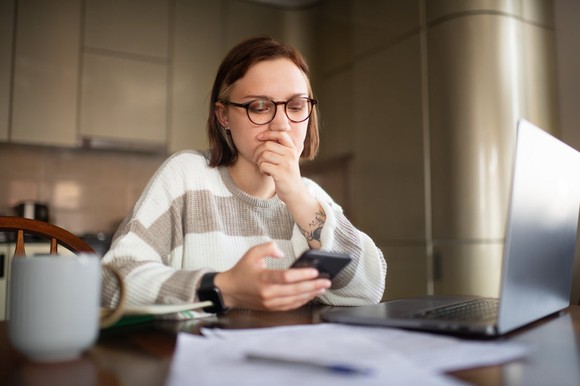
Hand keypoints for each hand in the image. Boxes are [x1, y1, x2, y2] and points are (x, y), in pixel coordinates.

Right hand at [214, 241, 331, 310]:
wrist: (229, 291)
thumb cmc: (242, 271)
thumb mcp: (251, 253)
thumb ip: (267, 248)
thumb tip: (281, 252)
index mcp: (262, 278)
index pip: (285, 277)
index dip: (301, 275)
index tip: (315, 272)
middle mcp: (267, 293)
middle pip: (294, 290)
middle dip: (313, 286)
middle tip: (326, 281)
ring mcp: (269, 302)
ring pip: (294, 300)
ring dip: (310, 294)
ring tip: (322, 288)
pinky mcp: (271, 308)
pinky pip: (290, 305)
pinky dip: (302, 301)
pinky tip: (310, 295)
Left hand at [253, 131, 304, 204]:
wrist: (295, 193)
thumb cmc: (287, 175)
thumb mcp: (288, 159)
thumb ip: (280, 149)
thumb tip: (263, 138)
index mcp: (292, 149)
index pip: (280, 134)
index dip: (268, 133)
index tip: (259, 137)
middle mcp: (291, 155)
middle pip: (267, 145)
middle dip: (258, 152)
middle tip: (257, 160)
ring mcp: (286, 164)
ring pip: (264, 155)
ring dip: (259, 162)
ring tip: (263, 167)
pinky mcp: (280, 173)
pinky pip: (263, 165)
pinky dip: (261, 169)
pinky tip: (266, 173)